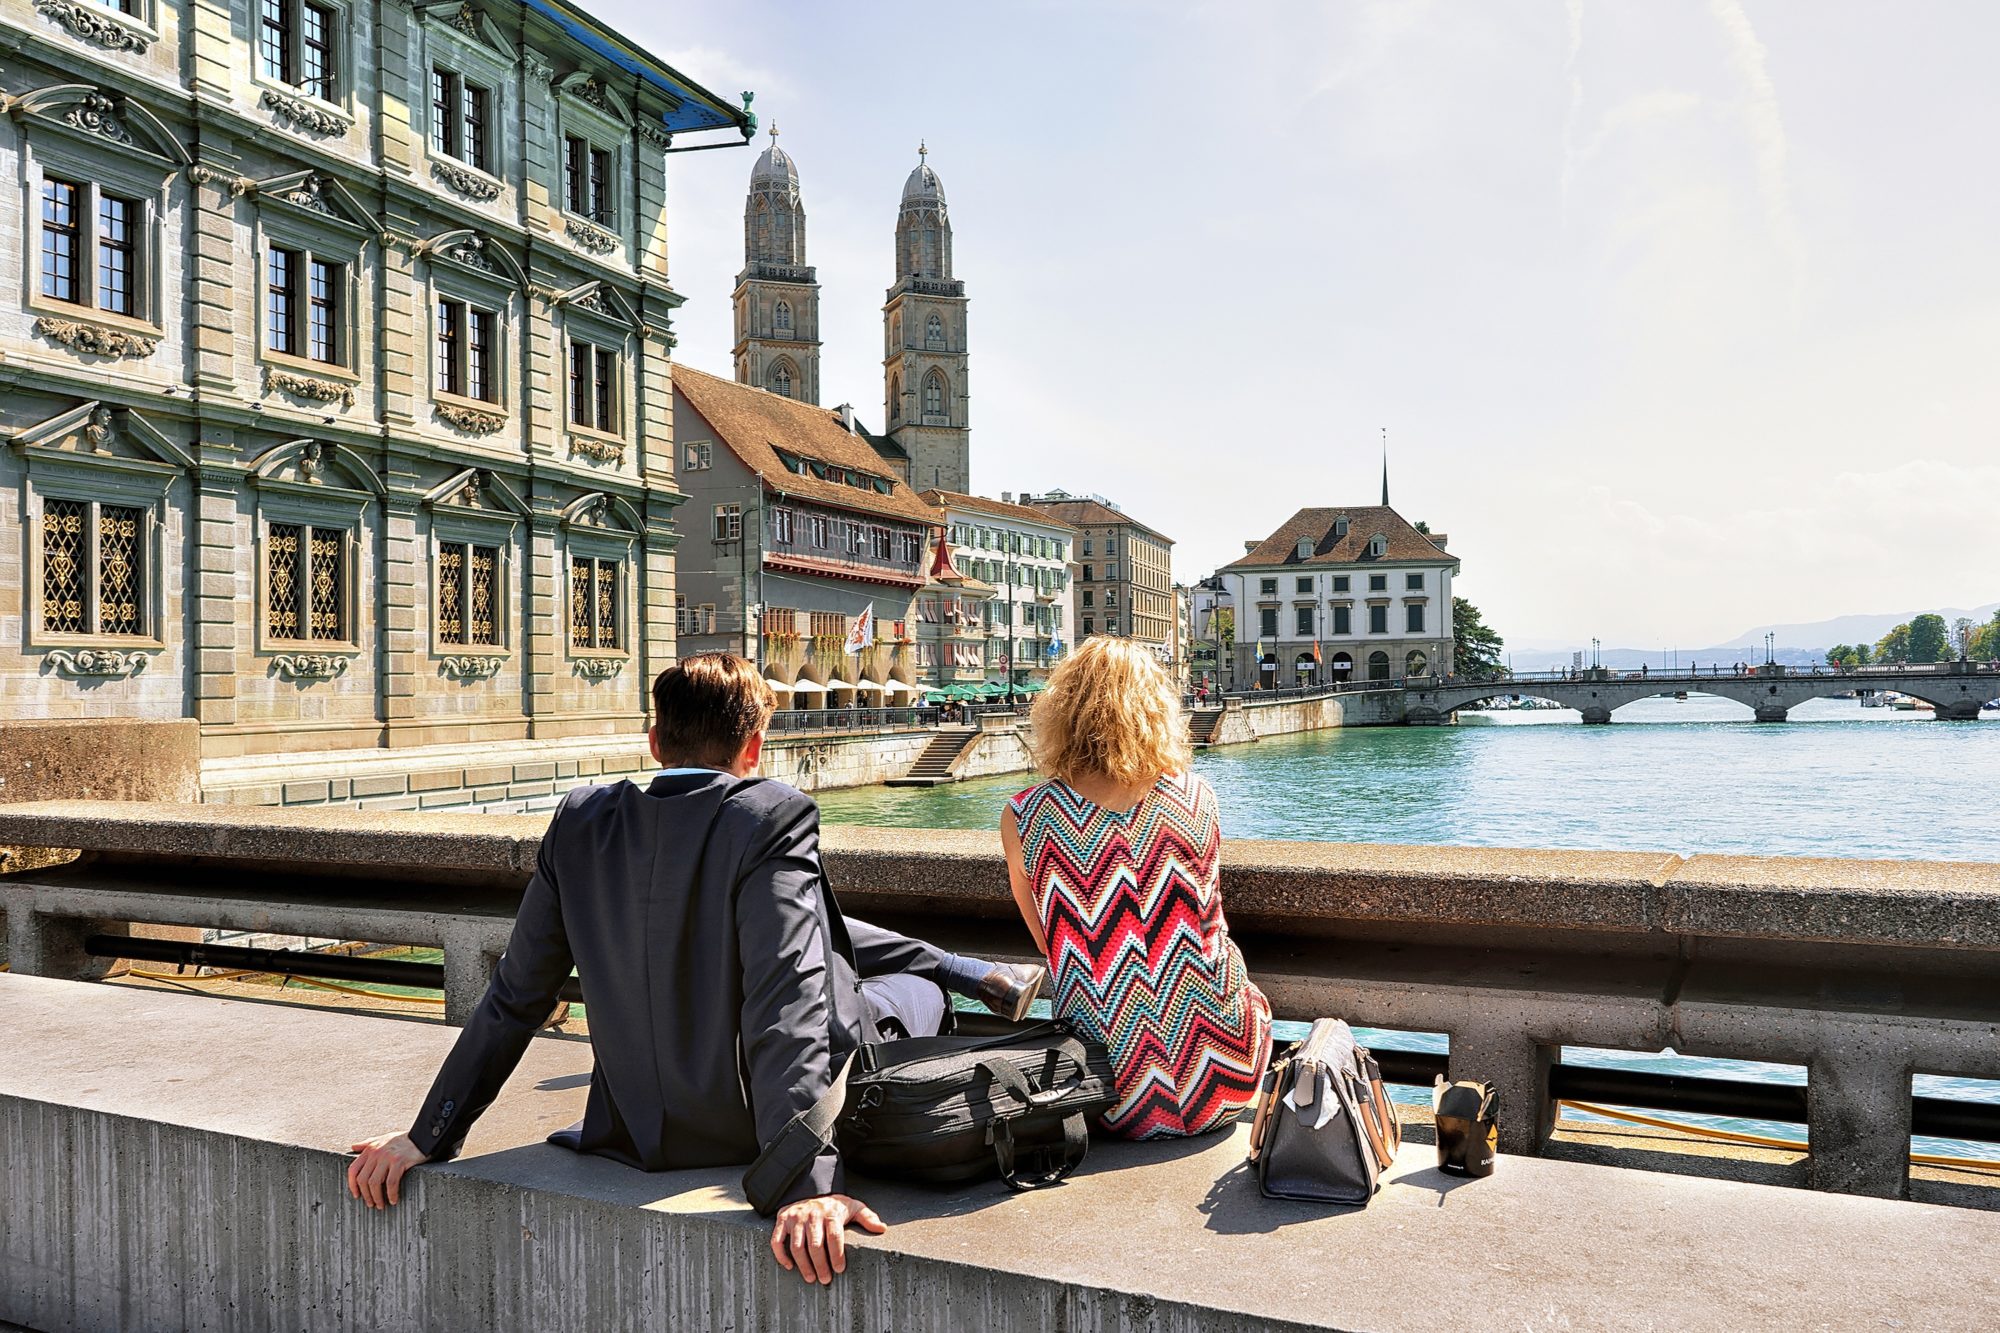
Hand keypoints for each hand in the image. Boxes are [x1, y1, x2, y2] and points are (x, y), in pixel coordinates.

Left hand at [347, 1132, 426, 1208]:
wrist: (422, 1137)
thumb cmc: (403, 1140)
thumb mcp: (383, 1139)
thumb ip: (367, 1143)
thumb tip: (353, 1146)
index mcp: (370, 1149)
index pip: (353, 1170)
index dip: (352, 1185)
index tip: (356, 1195)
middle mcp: (376, 1153)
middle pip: (363, 1179)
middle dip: (366, 1195)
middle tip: (371, 1204)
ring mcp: (387, 1157)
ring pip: (374, 1183)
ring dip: (377, 1198)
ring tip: (381, 1205)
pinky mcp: (399, 1162)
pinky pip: (391, 1183)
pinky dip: (391, 1194)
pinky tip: (393, 1200)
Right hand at [768, 1193, 885, 1283]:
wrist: (811, 1190)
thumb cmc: (834, 1206)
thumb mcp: (853, 1207)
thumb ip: (867, 1217)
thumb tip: (882, 1228)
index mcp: (830, 1212)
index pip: (834, 1235)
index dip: (837, 1254)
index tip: (839, 1269)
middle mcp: (812, 1214)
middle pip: (816, 1244)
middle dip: (820, 1265)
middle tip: (825, 1280)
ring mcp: (796, 1217)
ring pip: (797, 1246)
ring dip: (804, 1265)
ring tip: (811, 1278)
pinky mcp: (782, 1219)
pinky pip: (777, 1240)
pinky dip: (781, 1255)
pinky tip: (790, 1267)